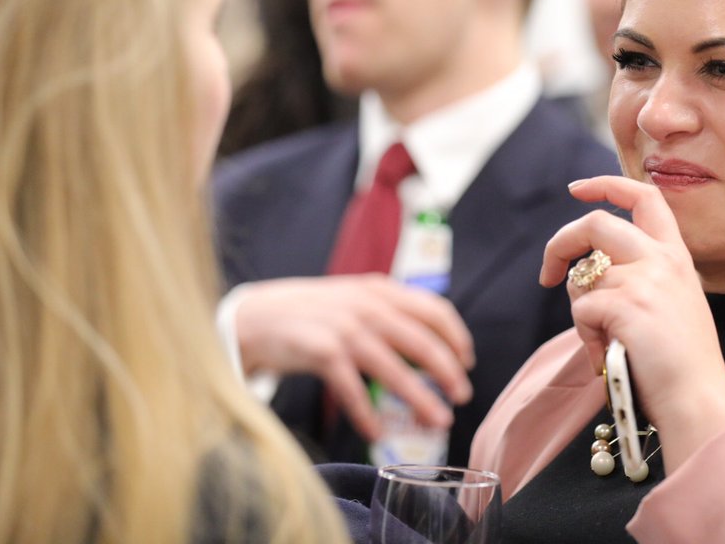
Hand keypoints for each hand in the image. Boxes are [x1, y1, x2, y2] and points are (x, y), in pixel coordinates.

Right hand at [234, 276, 474, 441]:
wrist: (256, 316)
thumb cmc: (313, 313)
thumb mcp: (355, 299)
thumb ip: (389, 312)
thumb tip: (432, 343)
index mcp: (381, 290)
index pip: (435, 310)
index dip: (456, 338)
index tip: (467, 362)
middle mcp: (368, 306)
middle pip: (422, 342)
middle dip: (448, 373)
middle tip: (462, 397)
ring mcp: (345, 328)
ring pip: (394, 369)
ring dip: (420, 399)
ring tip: (437, 421)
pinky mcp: (322, 352)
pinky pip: (354, 390)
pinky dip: (368, 415)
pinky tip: (378, 434)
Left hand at [541, 176, 724, 469]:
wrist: (698, 400)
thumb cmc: (681, 365)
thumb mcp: (672, 305)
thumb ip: (641, 278)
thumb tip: (588, 269)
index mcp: (677, 257)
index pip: (645, 198)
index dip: (606, 185)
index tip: (577, 189)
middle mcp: (662, 260)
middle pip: (596, 223)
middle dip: (560, 244)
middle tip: (547, 275)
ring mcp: (645, 280)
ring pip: (582, 277)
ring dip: (581, 313)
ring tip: (604, 342)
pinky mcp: (626, 305)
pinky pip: (581, 309)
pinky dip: (585, 337)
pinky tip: (607, 356)